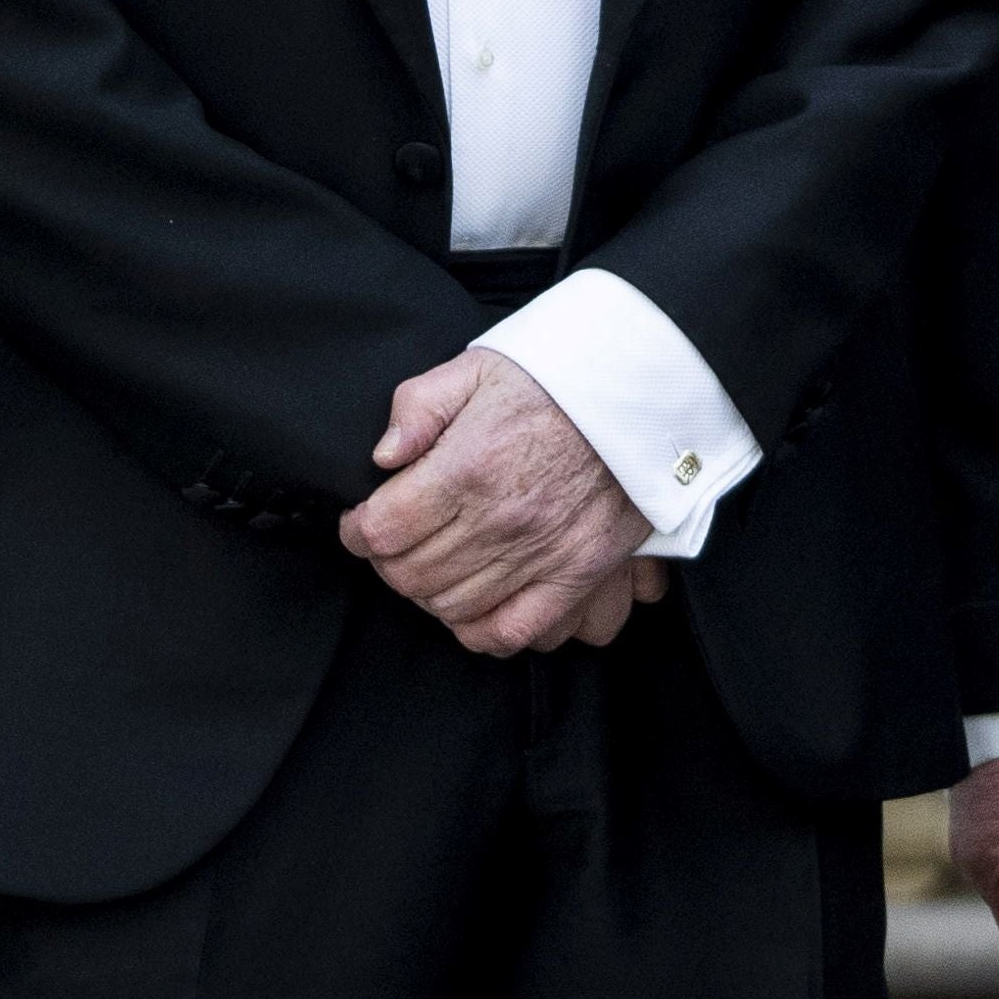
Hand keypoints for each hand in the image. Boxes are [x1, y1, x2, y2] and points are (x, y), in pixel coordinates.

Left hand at [345, 349, 658, 657]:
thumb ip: (419, 407)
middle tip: (393, 544)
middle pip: (411, 574)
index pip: (384, 529)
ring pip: (452, 605)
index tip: (359, 524)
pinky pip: (514, 630)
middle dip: (388, 562)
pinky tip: (469, 610)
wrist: (640, 391)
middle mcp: (500, 518)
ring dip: (428, 593)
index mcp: (468, 466)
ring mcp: (541, 551)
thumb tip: (383, 456)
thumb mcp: (476, 367)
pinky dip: (480, 631)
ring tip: (430, 566)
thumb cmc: (556, 378)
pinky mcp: (578, 572)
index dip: (357, 531)